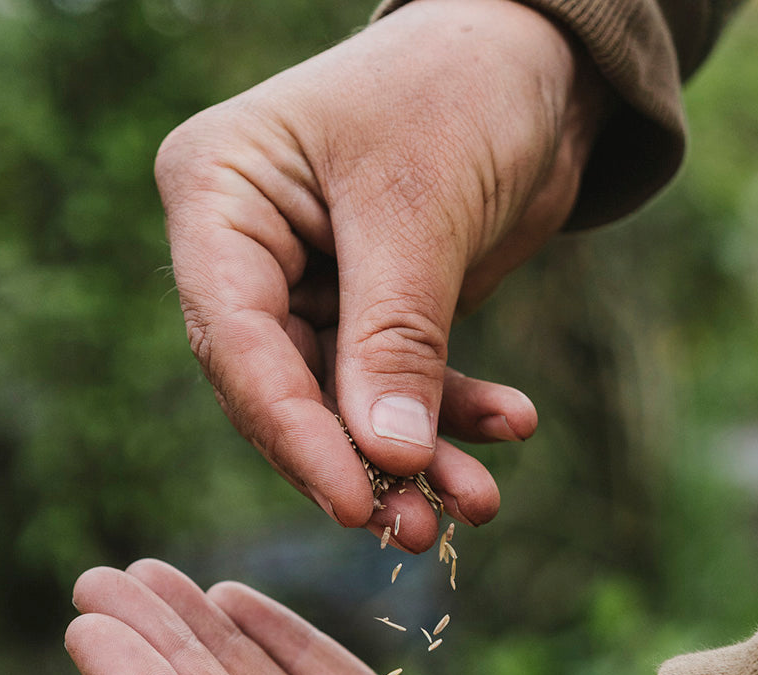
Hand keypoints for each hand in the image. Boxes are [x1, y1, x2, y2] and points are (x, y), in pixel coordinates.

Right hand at [154, 0, 609, 551]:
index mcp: (221, 197)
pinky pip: (401, 381)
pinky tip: (510, 423)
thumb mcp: (421, 210)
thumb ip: (396, 338)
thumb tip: (385, 459)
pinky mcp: (371, 308)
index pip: (239, 340)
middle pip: (286, 387)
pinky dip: (453, 412)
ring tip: (475, 502)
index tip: (354, 502)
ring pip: (347, 401)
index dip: (294, 434)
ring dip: (414, 457)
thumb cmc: (461, 91)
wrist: (537, 62)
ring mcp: (309, 283)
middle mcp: (250, 250)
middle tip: (421, 530)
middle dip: (358, 463)